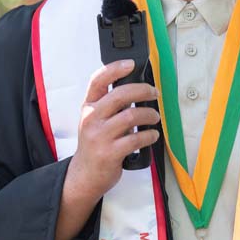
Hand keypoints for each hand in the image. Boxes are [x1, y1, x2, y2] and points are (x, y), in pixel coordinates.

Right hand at [66, 60, 160, 201]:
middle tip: (154, 92)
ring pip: (131, 116)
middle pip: (120, 95)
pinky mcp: (110, 153)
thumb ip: (110, 106)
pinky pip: (136, 139)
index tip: (131, 64)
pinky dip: (149, 135)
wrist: (85, 175)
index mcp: (88, 107)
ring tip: (154, 116)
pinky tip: (152, 135)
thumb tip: (138, 91)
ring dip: (149, 114)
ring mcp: (99, 136)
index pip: (98, 81)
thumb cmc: (95, 144)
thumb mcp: (95, 121)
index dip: (114, 69)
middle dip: (142, 90)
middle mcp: (91, 119)